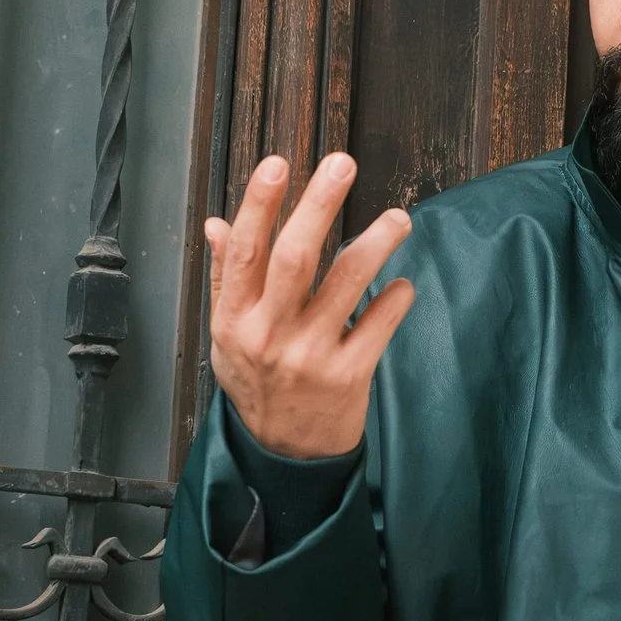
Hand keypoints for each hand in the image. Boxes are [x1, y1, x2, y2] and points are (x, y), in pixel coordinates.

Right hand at [204, 152, 415, 459]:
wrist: (284, 457)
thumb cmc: (258, 387)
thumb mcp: (226, 336)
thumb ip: (225, 279)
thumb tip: (217, 224)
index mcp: (236, 321)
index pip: (244, 252)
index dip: (259, 205)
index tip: (279, 164)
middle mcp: (269, 336)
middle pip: (294, 257)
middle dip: (319, 204)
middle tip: (342, 165)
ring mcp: (310, 356)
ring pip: (346, 283)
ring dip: (376, 242)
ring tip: (399, 218)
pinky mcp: (349, 376)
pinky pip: (379, 324)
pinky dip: (396, 298)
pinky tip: (403, 284)